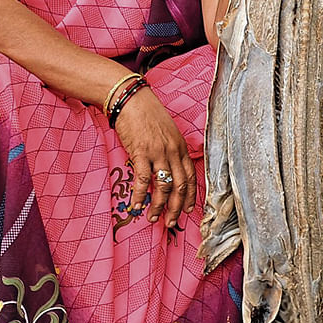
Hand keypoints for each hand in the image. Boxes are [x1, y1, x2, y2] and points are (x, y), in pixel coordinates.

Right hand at [113, 87, 196, 229]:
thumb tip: (168, 167)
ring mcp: (158, 153)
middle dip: (177, 208)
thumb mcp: (167, 130)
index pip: (190, 176)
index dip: (191, 196)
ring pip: (164, 187)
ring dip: (158, 206)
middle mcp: (173, 151)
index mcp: (180, 147)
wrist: (131, 99)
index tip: (190, 210)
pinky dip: (140, 196)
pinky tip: (137, 206)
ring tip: (152, 217)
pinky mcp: (141, 152)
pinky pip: (144, 180)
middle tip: (171, 222)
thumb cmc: (147, 113)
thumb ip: (170, 148)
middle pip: (180, 186)